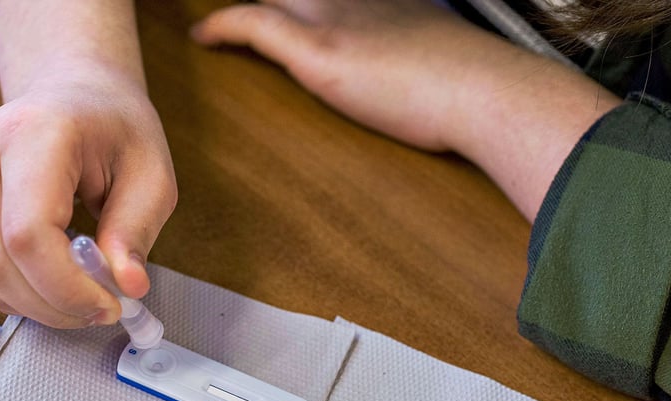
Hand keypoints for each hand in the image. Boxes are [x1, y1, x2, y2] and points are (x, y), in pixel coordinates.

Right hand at [0, 67, 176, 327]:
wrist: (74, 93)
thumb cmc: (114, 127)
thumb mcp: (151, 174)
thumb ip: (136, 231)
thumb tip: (127, 287)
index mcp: (34, 133)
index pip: (28, 232)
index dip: (66, 286)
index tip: (109, 304)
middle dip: (53, 303)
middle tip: (101, 309)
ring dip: (38, 304)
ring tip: (84, 295)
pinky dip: (22, 292)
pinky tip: (57, 281)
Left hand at [191, 0, 619, 219]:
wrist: (489, 92)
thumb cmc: (478, 93)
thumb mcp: (447, 69)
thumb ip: (426, 73)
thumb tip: (435, 98)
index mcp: (387, 4)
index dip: (307, 7)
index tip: (297, 14)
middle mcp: (357, 1)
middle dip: (275, 3)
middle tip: (255, 15)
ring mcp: (337, 20)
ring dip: (245, 9)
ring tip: (216, 24)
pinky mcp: (322, 51)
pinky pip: (254, 24)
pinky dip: (225, 27)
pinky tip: (205, 37)